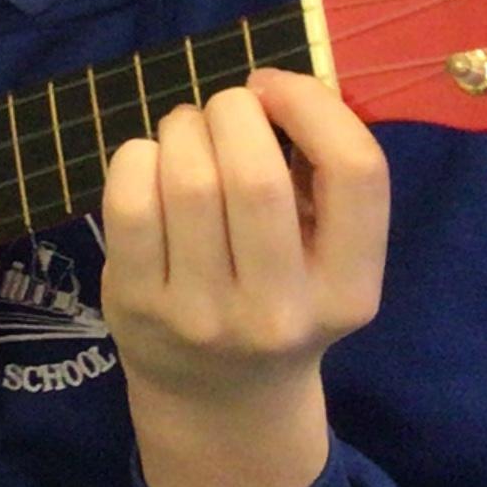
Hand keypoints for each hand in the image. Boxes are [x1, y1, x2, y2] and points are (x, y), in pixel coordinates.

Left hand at [100, 70, 389, 486]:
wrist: (219, 401)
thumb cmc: (280, 295)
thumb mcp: (329, 257)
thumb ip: (320, 178)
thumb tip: (275, 85)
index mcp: (350, 292)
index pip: (356, 172)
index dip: (314, 105)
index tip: (279, 87)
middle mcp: (280, 312)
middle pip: (255, 173)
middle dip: (234, 111)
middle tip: (228, 110)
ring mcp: (202, 315)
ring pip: (187, 178)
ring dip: (185, 127)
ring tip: (190, 133)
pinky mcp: (136, 305)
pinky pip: (130, 198)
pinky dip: (138, 155)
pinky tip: (152, 162)